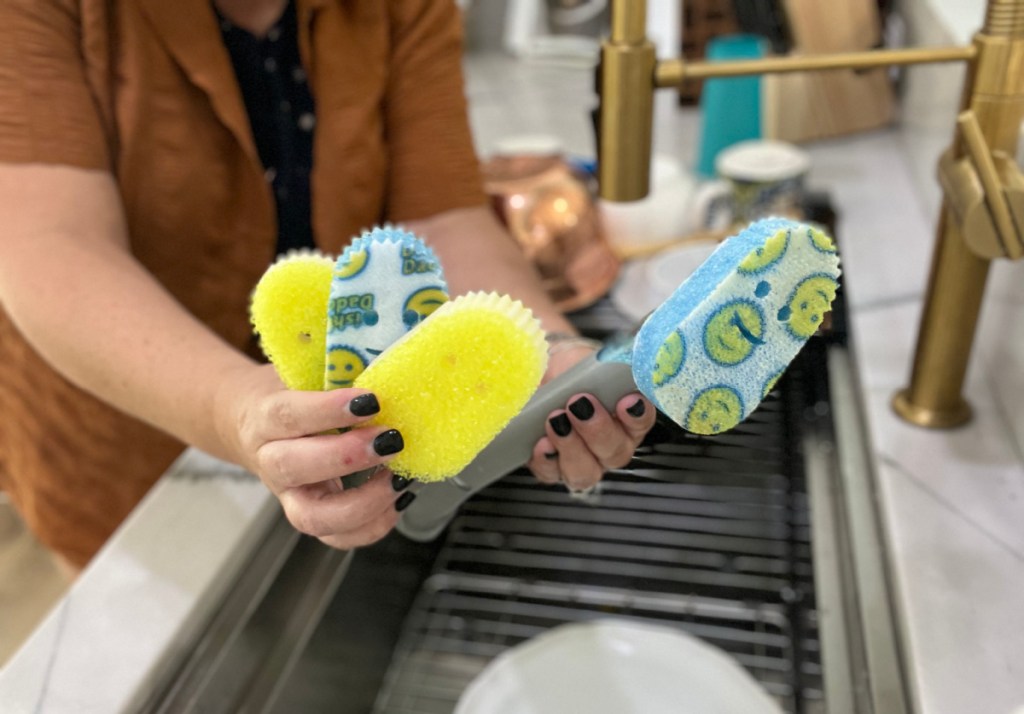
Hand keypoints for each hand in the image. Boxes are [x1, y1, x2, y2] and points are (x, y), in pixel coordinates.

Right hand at [221, 365, 411, 549]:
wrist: (248, 420)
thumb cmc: (288, 393)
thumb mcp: (303, 373)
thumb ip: (338, 372)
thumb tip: (392, 367)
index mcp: (264, 417)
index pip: (287, 415)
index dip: (328, 410)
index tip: (371, 400)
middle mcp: (271, 461)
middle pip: (294, 467)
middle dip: (347, 456)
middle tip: (390, 439)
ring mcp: (289, 495)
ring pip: (313, 516)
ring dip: (363, 501)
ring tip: (399, 478)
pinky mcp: (310, 516)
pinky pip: (337, 538)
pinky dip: (373, 526)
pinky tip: (398, 500)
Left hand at [526, 343, 656, 491]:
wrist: (539, 373)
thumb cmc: (568, 368)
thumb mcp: (586, 359)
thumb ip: (605, 364)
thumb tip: (617, 359)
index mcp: (627, 417)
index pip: (642, 421)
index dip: (637, 416)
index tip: (627, 400)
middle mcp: (610, 444)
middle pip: (615, 452)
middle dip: (598, 430)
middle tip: (579, 404)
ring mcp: (583, 460)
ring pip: (586, 472)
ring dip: (571, 447)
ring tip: (556, 421)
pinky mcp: (552, 467)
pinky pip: (551, 473)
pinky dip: (546, 459)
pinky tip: (541, 442)